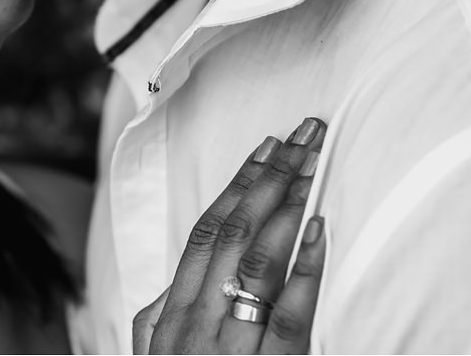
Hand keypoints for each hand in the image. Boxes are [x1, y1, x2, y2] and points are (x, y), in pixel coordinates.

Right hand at [134, 117, 327, 354]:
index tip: (266, 147)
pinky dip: (305, 270)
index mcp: (170, 310)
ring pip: (256, 262)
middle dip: (270, 178)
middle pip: (232, 233)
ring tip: (314, 167)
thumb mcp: (151, 353)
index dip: (236, 185)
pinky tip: (319, 231)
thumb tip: (175, 274)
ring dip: (288, 208)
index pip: (204, 230)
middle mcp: (194, 319)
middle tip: (303, 136)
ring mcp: (226, 346)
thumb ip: (158, 313)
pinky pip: (285, 317)